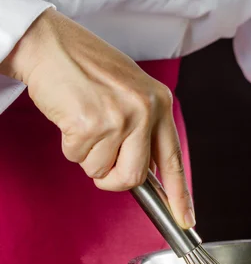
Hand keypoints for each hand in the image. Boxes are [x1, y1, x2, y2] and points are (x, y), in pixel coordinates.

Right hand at [0, 8, 194, 228]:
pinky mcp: (90, 124)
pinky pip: (78, 158)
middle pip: (134, 177)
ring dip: (88, 156)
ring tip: (84, 123)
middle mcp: (146, 111)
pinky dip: (70, 145)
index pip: (174, 160)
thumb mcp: (132, 94)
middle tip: (102, 166)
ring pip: (101, 170)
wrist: (52, 44)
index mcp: (161, 104)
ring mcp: (120, 118)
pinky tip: (71, 118)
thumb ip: (144, 130)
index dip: (180, 195)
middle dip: (113, 180)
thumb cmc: (89, 69)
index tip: (186, 220)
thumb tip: (145, 172)